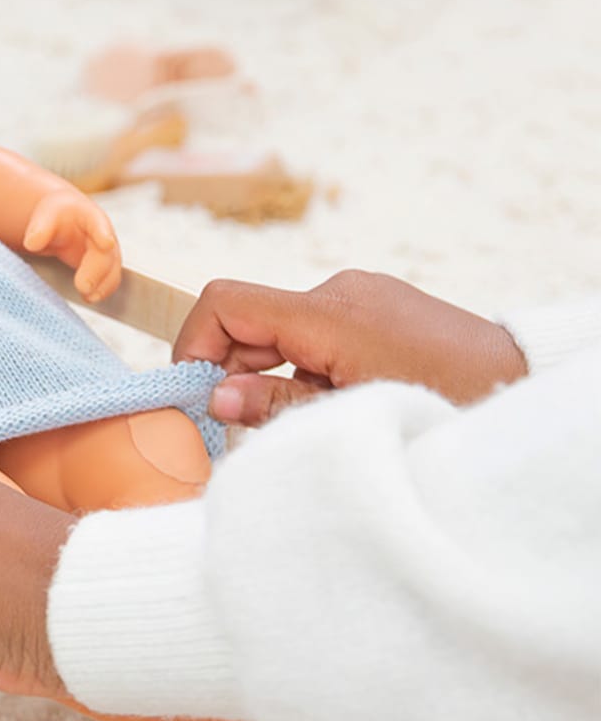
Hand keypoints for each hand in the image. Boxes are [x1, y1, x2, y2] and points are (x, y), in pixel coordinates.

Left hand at [21, 190, 121, 301]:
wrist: (63, 223)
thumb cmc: (57, 217)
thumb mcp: (45, 217)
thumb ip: (39, 229)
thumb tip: (32, 243)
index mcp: (90, 217)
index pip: (99, 224)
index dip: (103, 234)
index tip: (106, 243)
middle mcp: (105, 235)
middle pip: (107, 254)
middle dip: (97, 271)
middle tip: (83, 286)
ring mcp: (107, 253)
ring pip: (112, 271)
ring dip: (103, 285)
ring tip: (89, 297)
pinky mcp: (104, 269)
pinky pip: (108, 281)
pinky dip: (101, 291)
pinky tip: (90, 298)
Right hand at [173, 270, 528, 426]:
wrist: (526, 386)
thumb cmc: (452, 405)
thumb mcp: (352, 417)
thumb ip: (277, 407)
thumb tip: (217, 397)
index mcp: (329, 313)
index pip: (225, 303)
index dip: (194, 345)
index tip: (194, 395)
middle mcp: (339, 292)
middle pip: (249, 321)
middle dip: (232, 372)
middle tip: (237, 428)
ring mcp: (359, 297)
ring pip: (281, 332)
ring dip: (270, 376)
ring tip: (301, 423)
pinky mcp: (375, 309)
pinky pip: (314, 334)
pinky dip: (301, 368)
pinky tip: (330, 406)